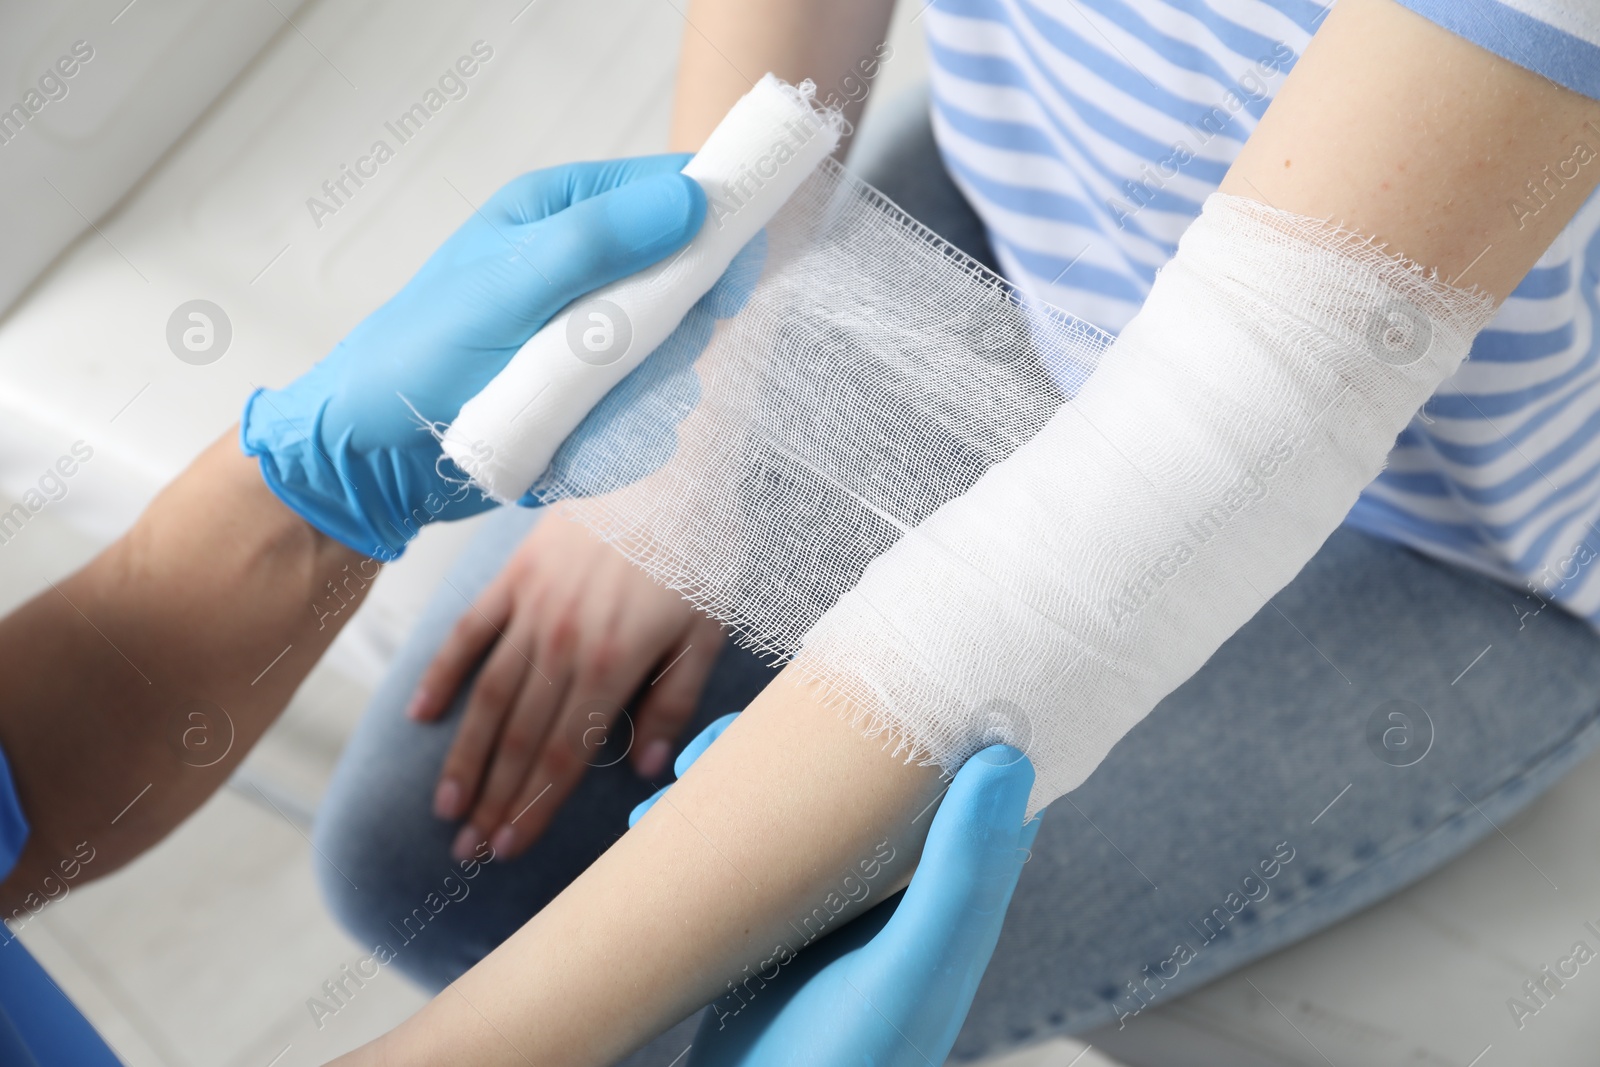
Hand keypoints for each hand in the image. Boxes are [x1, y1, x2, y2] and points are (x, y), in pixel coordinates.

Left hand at [240, 155, 705, 559]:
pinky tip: (578, 443)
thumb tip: (693, 199)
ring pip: (673, 357)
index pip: (668, 192)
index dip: (713, 224)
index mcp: (564, 214)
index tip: (732, 273)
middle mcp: (586, 271)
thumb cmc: (423, 353)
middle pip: (686, 284)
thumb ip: (599, 242)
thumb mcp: (510, 286)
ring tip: (586, 411)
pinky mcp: (592, 398)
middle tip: (636, 359)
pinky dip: (624, 433)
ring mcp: (593, 339)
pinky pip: (646, 411)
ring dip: (646, 392)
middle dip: (675, 329)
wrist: (374, 457)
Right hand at [417, 504, 725, 859]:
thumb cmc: (697, 547)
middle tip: (466, 854)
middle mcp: (563, 643)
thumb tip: (650, 768)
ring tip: (446, 809)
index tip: (507, 849)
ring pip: (489, 697)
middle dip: (493, 801)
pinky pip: (469, 632)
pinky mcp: (514, 574)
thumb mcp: (706, 629)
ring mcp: (531, 608)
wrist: (666, 457)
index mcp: (613, 663)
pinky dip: (442, 674)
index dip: (533, 807)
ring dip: (465, 757)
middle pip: (519, 737)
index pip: (563, 753)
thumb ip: (674, 701)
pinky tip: (421, 717)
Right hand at [631, 719, 1040, 1066]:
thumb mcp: (905, 969)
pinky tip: (655, 823)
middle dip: (804, 739)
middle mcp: (897, 893)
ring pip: (799, 807)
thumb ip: (958, 874)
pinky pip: (752, 849)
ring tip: (682, 772)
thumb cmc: (847, 1064)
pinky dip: (705, 823)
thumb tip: (1005, 758)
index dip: (941, 714)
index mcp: (950, 894)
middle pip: (865, 779)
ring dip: (742, 776)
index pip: (970, 777)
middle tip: (741, 727)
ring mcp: (834, 909)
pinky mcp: (778, 929)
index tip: (899, 662)